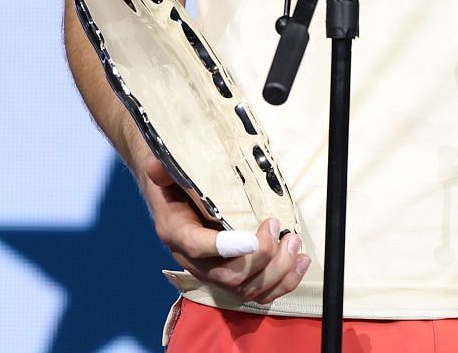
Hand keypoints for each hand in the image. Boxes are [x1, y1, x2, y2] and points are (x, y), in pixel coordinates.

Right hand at [136, 154, 309, 303]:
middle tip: (283, 233)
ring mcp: (213, 273)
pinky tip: (299, 262)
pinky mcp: (231, 278)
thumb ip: (163, 169)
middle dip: (262, 259)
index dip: (227, 247)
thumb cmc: (176, 183)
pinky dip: (282, 283)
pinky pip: (257, 294)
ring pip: (246, 289)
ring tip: (294, 244)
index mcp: (176, 232)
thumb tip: (158, 165)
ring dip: (277, 272)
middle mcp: (194, 260)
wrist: (174, 197)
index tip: (255, 238)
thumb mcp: (167, 172)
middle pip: (229, 275)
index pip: (198, 247)